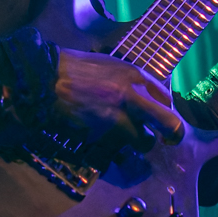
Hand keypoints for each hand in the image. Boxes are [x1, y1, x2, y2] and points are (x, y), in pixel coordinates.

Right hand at [52, 48, 185, 146]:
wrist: (44, 79)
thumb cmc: (71, 70)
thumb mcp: (108, 66)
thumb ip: (128, 81)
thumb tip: (142, 97)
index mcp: (134, 75)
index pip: (166, 98)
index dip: (165, 111)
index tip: (159, 120)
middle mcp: (133, 95)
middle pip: (170, 123)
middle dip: (172, 134)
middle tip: (168, 141)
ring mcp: (120, 116)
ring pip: (145, 142)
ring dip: (138, 144)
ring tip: (125, 142)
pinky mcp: (104, 134)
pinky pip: (120, 149)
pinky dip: (115, 150)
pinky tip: (104, 143)